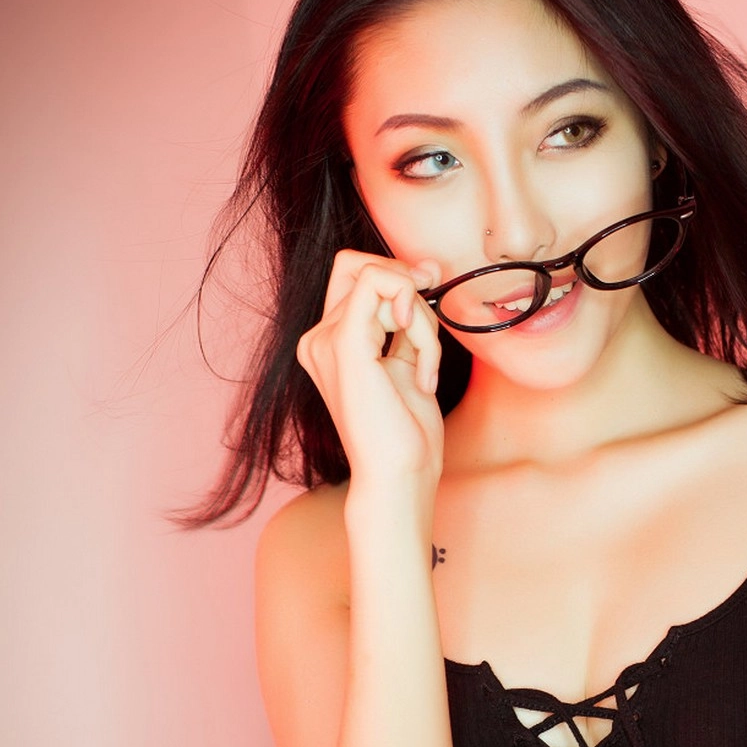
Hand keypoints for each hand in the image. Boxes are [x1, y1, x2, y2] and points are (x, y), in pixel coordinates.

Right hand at [296, 249, 444, 488]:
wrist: (399, 478)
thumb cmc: (406, 434)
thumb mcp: (410, 362)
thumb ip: (408, 319)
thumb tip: (424, 268)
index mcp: (328, 344)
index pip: (357, 275)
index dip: (395, 275)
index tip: (428, 296)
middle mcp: (318, 339)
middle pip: (367, 268)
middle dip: (409, 287)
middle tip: (428, 329)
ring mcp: (325, 340)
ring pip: (382, 278)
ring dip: (423, 320)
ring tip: (426, 370)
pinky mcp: (344, 344)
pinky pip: (381, 283)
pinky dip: (419, 319)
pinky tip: (423, 367)